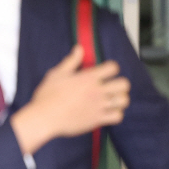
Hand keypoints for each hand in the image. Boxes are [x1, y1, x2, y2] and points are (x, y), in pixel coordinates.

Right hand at [11, 45, 130, 156]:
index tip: (105, 73)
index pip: (113, 67)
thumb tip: (79, 48)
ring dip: (119, 99)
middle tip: (111, 87)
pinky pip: (117, 116)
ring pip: (123, 100)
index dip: (111, 68)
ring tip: (111, 100)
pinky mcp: (97, 119)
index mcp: (88, 78)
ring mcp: (98, 106)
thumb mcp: (56, 74)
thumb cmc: (47, 95)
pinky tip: (108, 112)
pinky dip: (116, 114)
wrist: (44, 118)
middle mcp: (97, 91)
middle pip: (124, 84)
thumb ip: (71, 61)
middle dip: (120, 84)